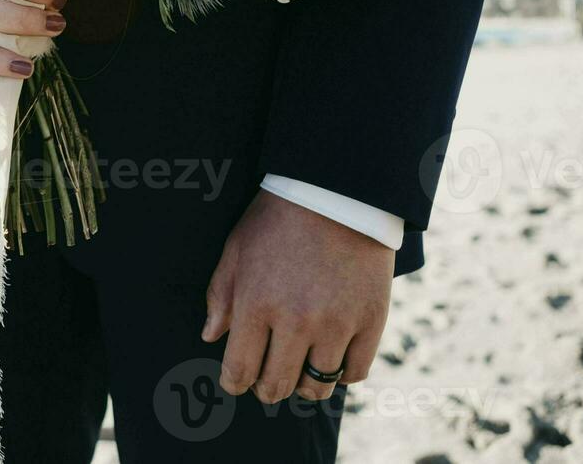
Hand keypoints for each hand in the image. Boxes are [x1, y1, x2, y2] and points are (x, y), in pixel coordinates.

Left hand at [203, 191, 392, 403]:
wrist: (337, 192)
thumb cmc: (277, 218)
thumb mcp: (236, 249)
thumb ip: (220, 295)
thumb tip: (211, 336)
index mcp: (256, 304)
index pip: (239, 370)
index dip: (234, 383)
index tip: (236, 381)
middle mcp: (296, 321)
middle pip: (277, 386)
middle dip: (266, 390)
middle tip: (267, 383)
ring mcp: (337, 324)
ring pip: (318, 386)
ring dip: (305, 385)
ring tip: (300, 372)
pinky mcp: (371, 321)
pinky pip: (355, 372)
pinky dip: (342, 374)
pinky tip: (332, 359)